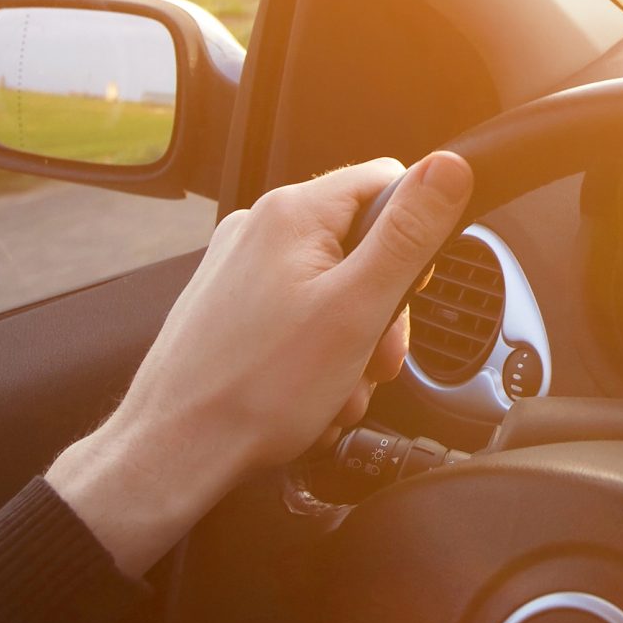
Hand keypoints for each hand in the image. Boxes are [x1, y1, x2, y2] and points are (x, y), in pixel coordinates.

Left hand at [47, 150, 472, 573]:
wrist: (172, 455)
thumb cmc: (255, 392)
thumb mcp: (358, 309)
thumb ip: (409, 234)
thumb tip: (450, 167)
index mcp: (292, 213)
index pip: (388, 183)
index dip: (414, 239)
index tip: (410, 294)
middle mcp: (259, 228)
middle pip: (361, 244)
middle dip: (381, 310)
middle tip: (374, 361)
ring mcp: (238, 268)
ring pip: (332, 288)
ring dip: (350, 343)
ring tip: (334, 390)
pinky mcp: (227, 307)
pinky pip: (296, 315)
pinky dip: (314, 354)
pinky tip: (308, 394)